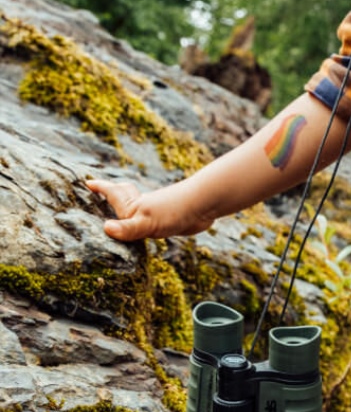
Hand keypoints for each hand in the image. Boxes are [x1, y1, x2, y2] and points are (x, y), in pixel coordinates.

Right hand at [85, 178, 215, 240]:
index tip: (86, 182)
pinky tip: (148, 226)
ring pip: (137, 207)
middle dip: (111, 192)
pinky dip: (144, 220)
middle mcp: (141, 206)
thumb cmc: (174, 211)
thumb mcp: (147, 222)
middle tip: (100, 190)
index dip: (99, 188)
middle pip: (123, 195)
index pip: (111, 193)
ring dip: (128, 206)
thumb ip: (128, 228)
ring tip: (119, 209)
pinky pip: (151, 219)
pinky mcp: (169, 220)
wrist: (203, 206)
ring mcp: (155, 212)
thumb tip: (106, 229)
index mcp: (132, 205)